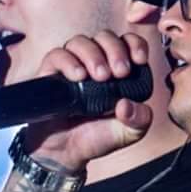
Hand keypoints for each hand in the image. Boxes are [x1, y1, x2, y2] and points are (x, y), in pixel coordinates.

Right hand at [24, 30, 152, 171]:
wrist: (65, 154)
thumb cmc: (96, 138)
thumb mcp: (127, 133)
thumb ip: (139, 120)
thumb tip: (127, 104)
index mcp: (117, 73)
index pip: (127, 43)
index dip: (134, 44)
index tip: (138, 59)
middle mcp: (95, 64)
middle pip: (105, 37)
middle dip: (115, 50)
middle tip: (120, 72)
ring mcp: (72, 66)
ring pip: (80, 42)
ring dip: (93, 54)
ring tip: (99, 76)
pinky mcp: (50, 73)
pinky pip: (57, 55)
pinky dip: (69, 61)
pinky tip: (78, 76)